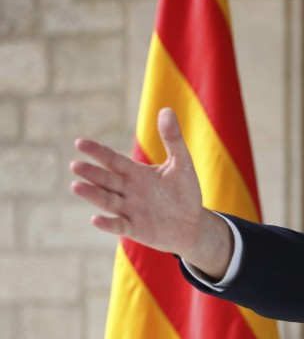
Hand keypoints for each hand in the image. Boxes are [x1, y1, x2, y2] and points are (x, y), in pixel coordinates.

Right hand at [70, 107, 232, 278]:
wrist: (193, 224)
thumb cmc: (185, 193)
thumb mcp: (182, 163)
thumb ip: (173, 139)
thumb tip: (166, 109)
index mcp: (135, 173)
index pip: (112, 160)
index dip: (97, 152)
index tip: (79, 143)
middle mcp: (128, 190)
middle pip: (106, 179)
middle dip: (91, 173)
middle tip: (75, 165)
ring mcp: (130, 210)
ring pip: (107, 200)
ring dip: (92, 194)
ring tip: (76, 186)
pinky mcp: (135, 229)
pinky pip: (119, 225)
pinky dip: (108, 223)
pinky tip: (96, 218)